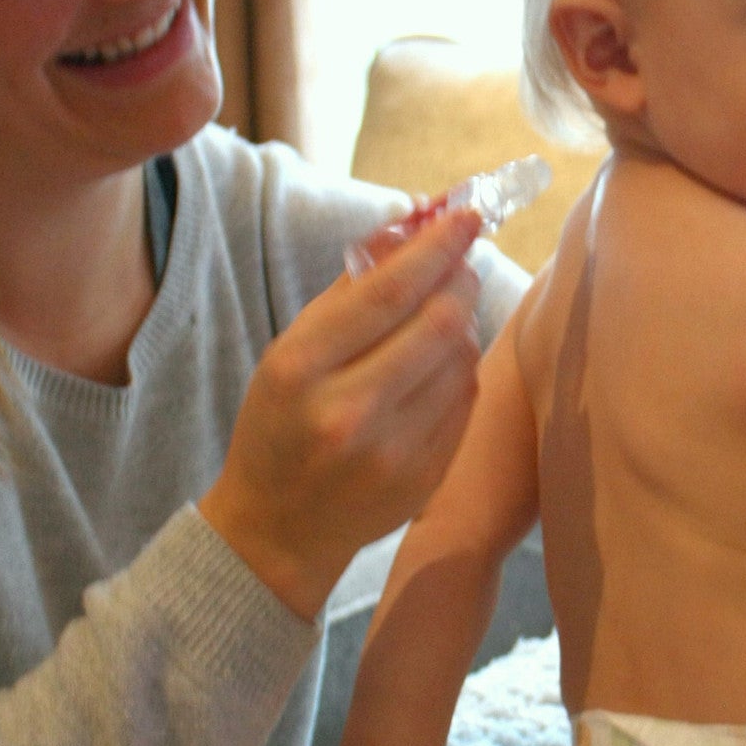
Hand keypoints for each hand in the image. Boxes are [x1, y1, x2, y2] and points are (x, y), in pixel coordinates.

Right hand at [200, 207, 482, 617]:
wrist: (278, 530)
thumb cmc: (280, 425)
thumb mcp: (290, 352)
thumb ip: (350, 290)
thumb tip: (411, 224)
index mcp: (301, 367)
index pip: (389, 292)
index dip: (438, 247)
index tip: (467, 215)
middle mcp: (348, 410)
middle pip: (440, 322)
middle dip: (461, 280)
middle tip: (460, 264)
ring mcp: (392, 449)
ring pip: (462, 358)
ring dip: (462, 324)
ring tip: (441, 318)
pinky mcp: (424, 475)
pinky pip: (465, 399)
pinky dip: (460, 369)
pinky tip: (437, 366)